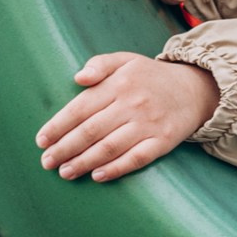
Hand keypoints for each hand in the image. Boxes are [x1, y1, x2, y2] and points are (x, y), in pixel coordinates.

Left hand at [38, 51, 218, 181]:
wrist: (196, 90)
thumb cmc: (151, 77)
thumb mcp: (126, 60)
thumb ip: (99, 64)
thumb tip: (77, 78)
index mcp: (119, 84)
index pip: (80, 108)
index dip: (58, 126)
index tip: (41, 141)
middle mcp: (132, 104)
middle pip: (91, 131)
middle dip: (65, 149)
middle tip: (47, 162)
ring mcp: (148, 124)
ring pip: (109, 147)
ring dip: (84, 162)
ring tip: (65, 172)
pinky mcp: (163, 142)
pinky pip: (136, 158)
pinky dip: (116, 169)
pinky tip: (98, 176)